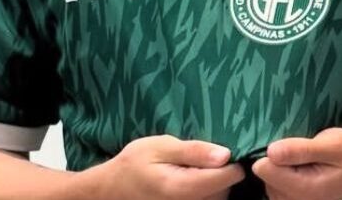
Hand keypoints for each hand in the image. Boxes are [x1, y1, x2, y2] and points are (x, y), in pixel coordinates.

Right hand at [85, 135, 244, 199]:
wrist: (109, 191)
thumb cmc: (134, 165)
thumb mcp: (161, 147)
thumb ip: (194, 151)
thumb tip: (226, 154)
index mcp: (183, 188)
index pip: (228, 177)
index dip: (232, 161)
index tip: (224, 150)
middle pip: (226, 189)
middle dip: (221, 172)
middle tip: (202, 158)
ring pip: (219, 198)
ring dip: (214, 183)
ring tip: (194, 169)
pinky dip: (206, 191)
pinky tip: (192, 181)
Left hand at [252, 128, 341, 199]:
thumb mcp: (333, 145)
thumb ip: (302, 150)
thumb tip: (270, 151)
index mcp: (302, 188)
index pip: (264, 168)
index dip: (276, 150)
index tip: (296, 144)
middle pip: (265, 174)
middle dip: (281, 158)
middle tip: (307, 150)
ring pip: (268, 179)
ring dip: (283, 165)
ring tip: (306, 157)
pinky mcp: (293, 199)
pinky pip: (276, 183)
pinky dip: (285, 172)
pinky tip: (303, 165)